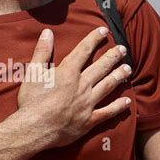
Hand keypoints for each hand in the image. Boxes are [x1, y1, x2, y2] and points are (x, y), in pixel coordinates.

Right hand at [17, 26, 131, 148]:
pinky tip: (128, 101)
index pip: (84, 50)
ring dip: (119, 75)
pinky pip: (108, 111)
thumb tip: (48, 32)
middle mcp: (82, 85)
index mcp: (68, 72)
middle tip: (122, 49)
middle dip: (113, 56)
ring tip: (128, 68)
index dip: (94, 39)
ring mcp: (88, 103)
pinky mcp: (89, 120)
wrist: (34, 129)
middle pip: (101, 67)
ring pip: (108, 85)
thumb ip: (42, 52)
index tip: (104, 30)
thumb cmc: (31, 102)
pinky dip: (119, 106)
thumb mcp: (33, 73)